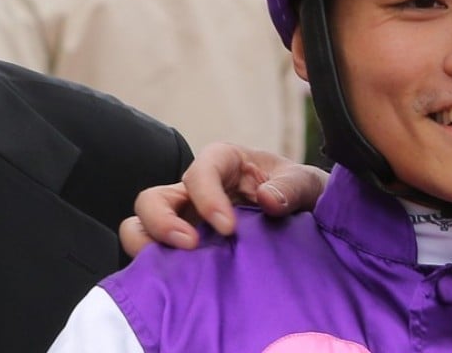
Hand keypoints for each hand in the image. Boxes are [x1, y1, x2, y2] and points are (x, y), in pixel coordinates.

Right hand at [119, 142, 328, 257]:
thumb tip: (268, 199)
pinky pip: (154, 258)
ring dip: (147, 246)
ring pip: (140, 227)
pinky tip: (177, 288)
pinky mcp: (183, 251)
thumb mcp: (307, 184)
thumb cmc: (300, 194)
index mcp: (223, 163)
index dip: (206, 196)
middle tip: (191, 246)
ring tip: (171, 270)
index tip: (228, 227)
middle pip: (153, 199)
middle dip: (162, 222)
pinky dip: (155, 270)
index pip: (199, 171)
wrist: (310, 224)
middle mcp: (194, 191)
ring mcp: (184, 222)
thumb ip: (292, 186)